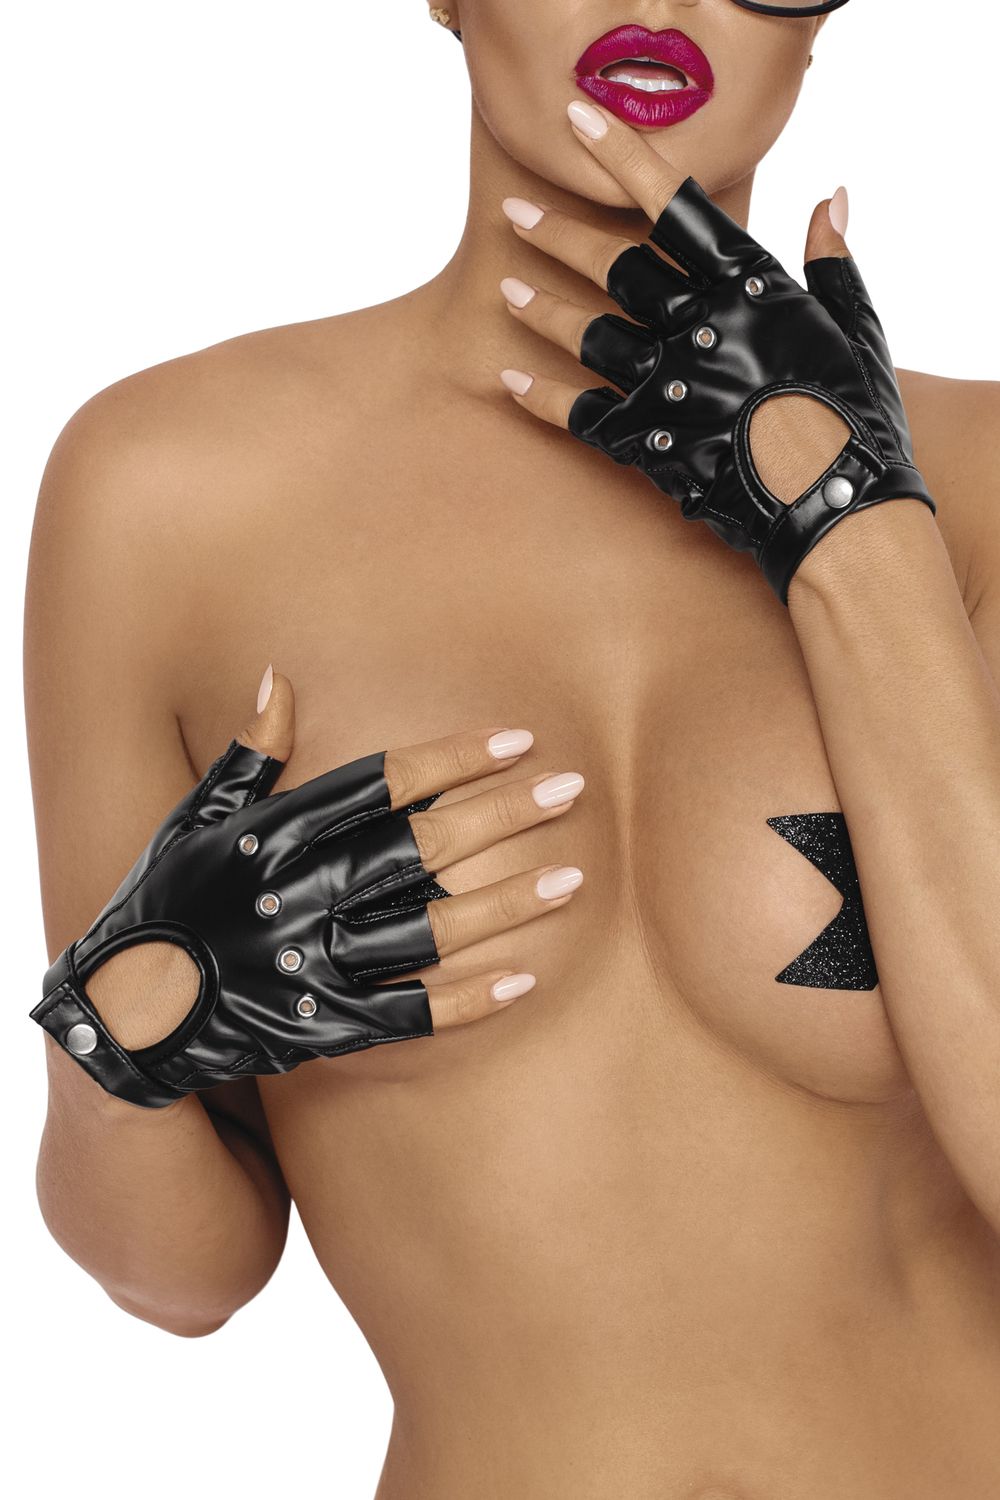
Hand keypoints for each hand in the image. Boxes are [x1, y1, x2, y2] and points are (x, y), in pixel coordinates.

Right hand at [30, 668, 585, 1107]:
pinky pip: (407, 1014)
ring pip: (427, 928)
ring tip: (573, 880)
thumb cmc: (167, 898)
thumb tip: (279, 677)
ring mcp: (310, 962)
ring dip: (505, 904)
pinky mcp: (320, 1024)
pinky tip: (525, 980)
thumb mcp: (195, 817)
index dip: (454, 759)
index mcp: (271, 833)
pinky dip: (467, 1001)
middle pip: (419, 847)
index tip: (517, 741)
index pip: (382, 783)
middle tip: (571, 792)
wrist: (123, 1011)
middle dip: (501, 817)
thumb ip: (248, 754)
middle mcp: (296, 893)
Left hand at [498, 99, 934, 604]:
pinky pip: (576, 411)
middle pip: (613, 265)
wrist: (836, 500)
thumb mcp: (855, 326)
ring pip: (586, 332)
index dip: (623, 158)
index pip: (673, 204)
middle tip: (514, 212)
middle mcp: (697, 323)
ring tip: (506, 290)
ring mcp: (665, 382)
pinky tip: (509, 380)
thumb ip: (834, 259)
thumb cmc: (853, 414)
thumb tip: (831, 199)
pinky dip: (539, 396)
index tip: (579, 123)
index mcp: (748, 285)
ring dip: (541, 309)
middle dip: (557, 234)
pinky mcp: (645, 440)